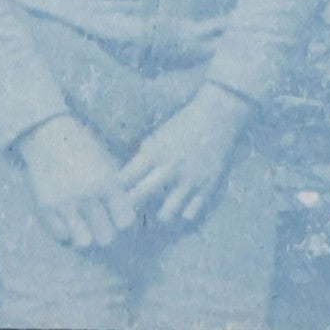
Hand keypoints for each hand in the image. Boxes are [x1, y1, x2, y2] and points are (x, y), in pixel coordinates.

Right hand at [18, 114, 136, 248]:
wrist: (47, 134)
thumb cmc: (82, 145)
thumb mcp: (106, 160)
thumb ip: (116, 186)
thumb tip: (127, 211)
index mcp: (106, 180)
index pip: (125, 220)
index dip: (121, 219)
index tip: (116, 213)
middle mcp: (86, 194)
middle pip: (106, 237)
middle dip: (104, 231)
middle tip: (98, 222)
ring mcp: (64, 202)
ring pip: (83, 241)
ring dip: (83, 234)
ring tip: (81, 224)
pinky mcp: (44, 207)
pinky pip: (60, 235)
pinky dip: (64, 231)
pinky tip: (65, 220)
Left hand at [119, 83, 251, 224]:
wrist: (218, 115)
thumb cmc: (185, 122)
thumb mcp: (160, 134)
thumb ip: (145, 153)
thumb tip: (130, 172)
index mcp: (154, 152)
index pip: (126, 177)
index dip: (116, 189)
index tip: (112, 195)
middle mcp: (169, 169)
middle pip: (140, 196)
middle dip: (130, 205)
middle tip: (129, 212)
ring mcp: (189, 180)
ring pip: (167, 212)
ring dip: (161, 213)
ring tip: (159, 214)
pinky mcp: (207, 186)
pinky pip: (191, 212)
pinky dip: (185, 212)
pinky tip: (183, 208)